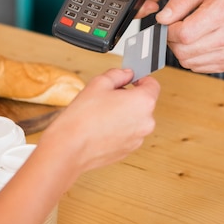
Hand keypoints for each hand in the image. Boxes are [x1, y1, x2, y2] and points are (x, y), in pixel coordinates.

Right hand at [39, 68, 159, 180]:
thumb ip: (118, 74)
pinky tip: (102, 126)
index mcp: (144, 102)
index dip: (141, 79)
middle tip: (109, 96)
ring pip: (135, 119)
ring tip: (102, 113)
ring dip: (124, 114)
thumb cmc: (84, 118)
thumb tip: (125, 74)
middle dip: (129, 97)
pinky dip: (119, 129)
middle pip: (144, 103)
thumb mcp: (100, 83)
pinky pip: (128, 133)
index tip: (131, 79)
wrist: (71, 146)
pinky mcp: (128, 150)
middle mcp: (146, 122)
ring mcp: (138, 138)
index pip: (153, 84)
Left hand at [155, 0, 223, 72]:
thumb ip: (180, 0)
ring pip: (188, 62)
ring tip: (189, 32)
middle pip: (184, 51)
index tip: (169, 22)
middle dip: (172, 40)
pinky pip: (198, 67)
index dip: (169, 29)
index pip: (185, 33)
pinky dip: (192, 56)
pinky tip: (199, 41)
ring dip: (181, 49)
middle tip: (177, 27)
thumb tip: (162, 19)